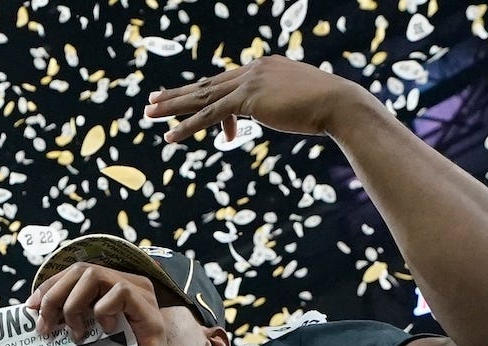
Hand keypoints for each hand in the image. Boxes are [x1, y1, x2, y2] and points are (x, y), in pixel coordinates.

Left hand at [25, 263, 168, 344]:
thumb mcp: (84, 339)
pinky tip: (105, 331)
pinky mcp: (151, 315)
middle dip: (55, 295)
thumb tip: (33, 309)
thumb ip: (67, 320)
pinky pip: (121, 292)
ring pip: (96, 276)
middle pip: (82, 270)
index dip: (49, 286)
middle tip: (45, 327)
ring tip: (75, 334)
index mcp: (112, 289)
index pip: (75, 272)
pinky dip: (103, 310)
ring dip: (74, 304)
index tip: (31, 309)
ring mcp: (142, 299)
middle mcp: (129, 287)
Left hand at [144, 56, 375, 143]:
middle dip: (177, 94)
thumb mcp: (297, 104)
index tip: (186, 99)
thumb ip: (278, 105)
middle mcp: (254, 69)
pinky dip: (187, 126)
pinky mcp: (248, 99)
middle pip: (208, 84)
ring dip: (172, 107)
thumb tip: (273, 114)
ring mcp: (250, 82)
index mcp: (264, 67)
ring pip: (202, 97)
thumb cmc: (325, 108)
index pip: (228, 83)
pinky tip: (170, 136)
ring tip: (148, 114)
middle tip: (152, 100)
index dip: (205, 95)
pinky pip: (210, 115)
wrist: (339, 103)